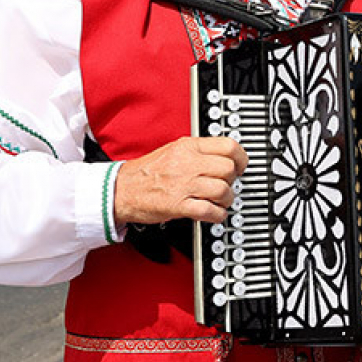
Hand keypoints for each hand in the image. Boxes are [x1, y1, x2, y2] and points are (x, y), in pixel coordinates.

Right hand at [114, 136, 247, 225]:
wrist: (120, 189)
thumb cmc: (147, 172)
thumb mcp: (174, 150)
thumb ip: (199, 151)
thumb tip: (226, 157)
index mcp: (188, 146)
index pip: (229, 146)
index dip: (241, 158)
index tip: (240, 166)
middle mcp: (187, 163)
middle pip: (229, 169)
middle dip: (233, 180)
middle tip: (226, 185)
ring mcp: (183, 184)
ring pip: (223, 190)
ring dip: (226, 200)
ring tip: (220, 201)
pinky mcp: (178, 205)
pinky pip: (209, 211)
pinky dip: (217, 215)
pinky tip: (214, 214)